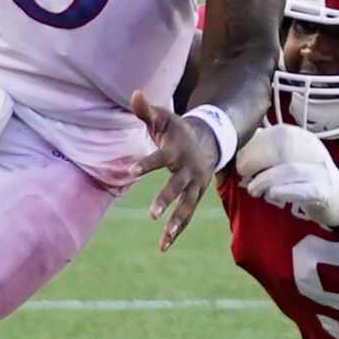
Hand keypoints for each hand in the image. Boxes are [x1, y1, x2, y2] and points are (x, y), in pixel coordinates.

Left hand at [129, 89, 218, 251]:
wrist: (209, 140)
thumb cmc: (176, 130)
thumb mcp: (163, 118)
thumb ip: (146, 110)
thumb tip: (134, 92)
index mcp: (176, 150)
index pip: (160, 158)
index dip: (146, 163)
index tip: (129, 170)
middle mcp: (187, 169)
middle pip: (177, 187)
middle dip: (165, 200)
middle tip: (152, 215)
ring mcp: (195, 184)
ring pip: (187, 206)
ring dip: (176, 222)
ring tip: (163, 239)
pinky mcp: (196, 195)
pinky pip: (187, 215)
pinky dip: (177, 230)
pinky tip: (164, 246)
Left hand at [238, 124, 338, 226]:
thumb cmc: (306, 175)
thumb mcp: (291, 155)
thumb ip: (269, 148)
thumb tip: (240, 142)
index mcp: (301, 137)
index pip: (276, 133)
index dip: (253, 145)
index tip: (238, 157)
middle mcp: (312, 149)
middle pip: (281, 148)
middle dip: (255, 160)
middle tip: (242, 172)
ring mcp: (319, 169)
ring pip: (289, 169)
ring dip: (265, 179)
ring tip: (253, 189)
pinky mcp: (323, 190)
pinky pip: (302, 189)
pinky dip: (283, 191)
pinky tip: (271, 194)